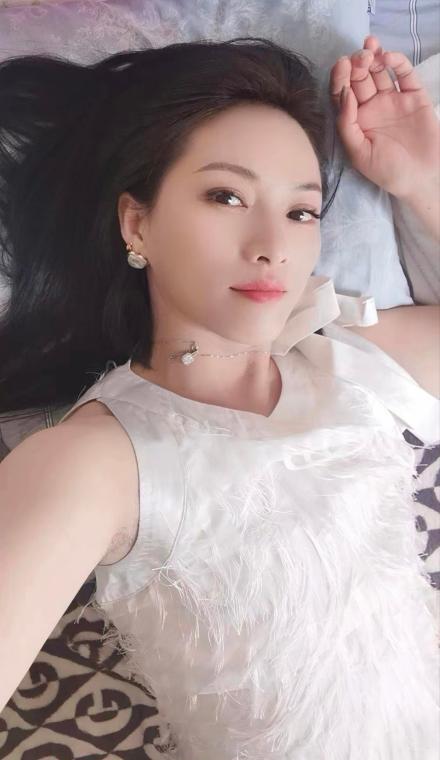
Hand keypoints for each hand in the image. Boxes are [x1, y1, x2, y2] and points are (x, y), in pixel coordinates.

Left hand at [330, 35, 439, 199]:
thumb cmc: (387, 171)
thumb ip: (346, 124)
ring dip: (372, 57)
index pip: (342, 93)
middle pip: (359, 78)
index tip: (341, 65)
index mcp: (355, 120)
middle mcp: (372, 107)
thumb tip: (344, 92)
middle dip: (356, 64)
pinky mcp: (413, 96)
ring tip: (370, 49)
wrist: (421, 178)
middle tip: (357, 58)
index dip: (340, 77)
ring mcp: (392, 100)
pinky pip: (404, 74)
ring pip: (379, 71)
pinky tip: (387, 57)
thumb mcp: (358, 153)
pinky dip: (396, 62)